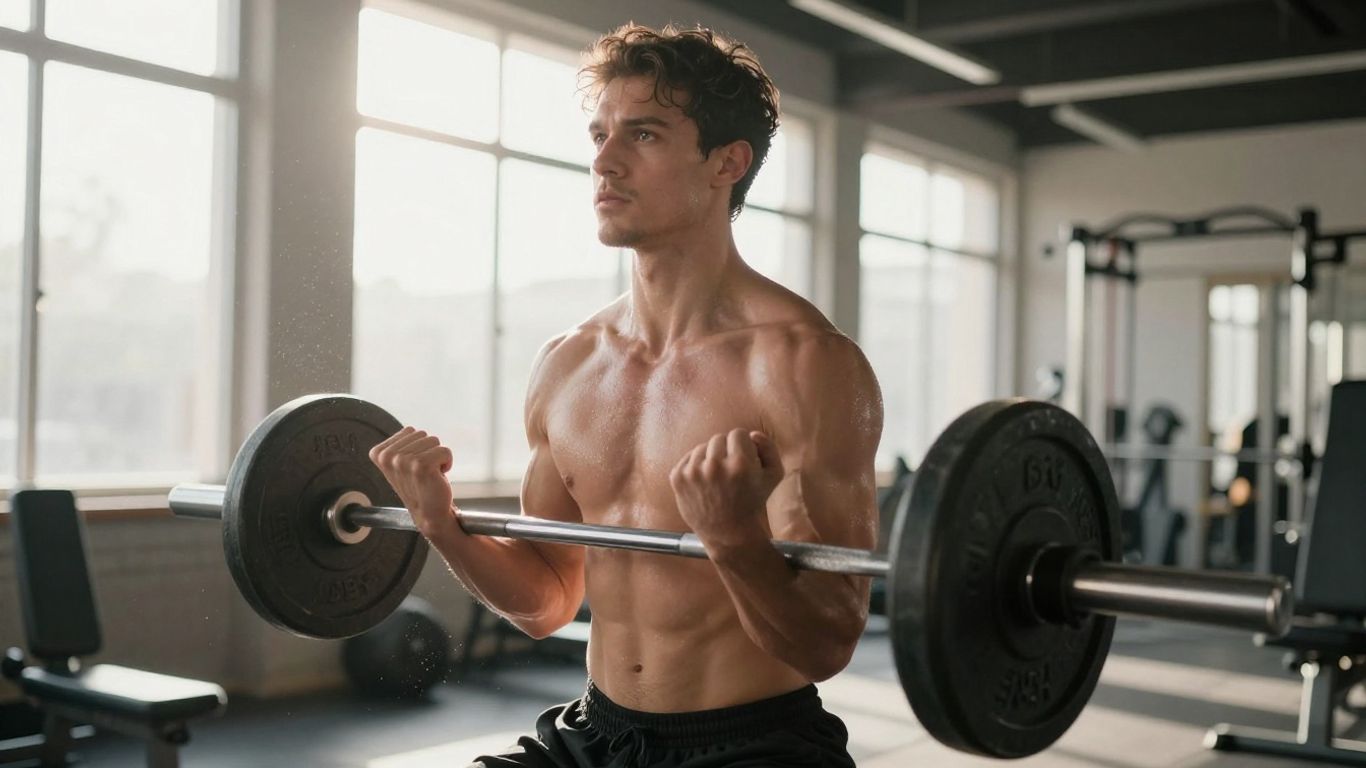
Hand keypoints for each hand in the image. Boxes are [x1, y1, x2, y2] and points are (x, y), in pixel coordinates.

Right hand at [369, 427, 457, 539]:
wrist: (429, 513)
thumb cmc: (418, 487)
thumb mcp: (399, 464)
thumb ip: (400, 445)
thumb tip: (410, 430)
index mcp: (379, 453)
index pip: (410, 431)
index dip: (417, 447)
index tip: (412, 466)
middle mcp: (388, 456)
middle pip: (422, 434)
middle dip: (428, 451)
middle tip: (422, 472)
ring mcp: (404, 461)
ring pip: (434, 441)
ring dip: (437, 457)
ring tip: (429, 474)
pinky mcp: (421, 466)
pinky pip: (445, 451)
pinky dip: (447, 462)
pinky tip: (437, 477)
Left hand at [669, 429, 784, 548]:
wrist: (726, 533)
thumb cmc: (752, 503)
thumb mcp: (773, 476)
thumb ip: (769, 448)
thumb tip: (752, 434)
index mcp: (739, 464)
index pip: (738, 434)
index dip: (743, 446)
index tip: (743, 460)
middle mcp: (714, 466)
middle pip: (719, 438)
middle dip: (726, 451)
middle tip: (730, 471)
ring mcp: (693, 472)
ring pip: (702, 447)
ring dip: (710, 458)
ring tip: (717, 478)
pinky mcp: (677, 477)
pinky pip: (688, 458)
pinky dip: (696, 466)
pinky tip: (704, 482)